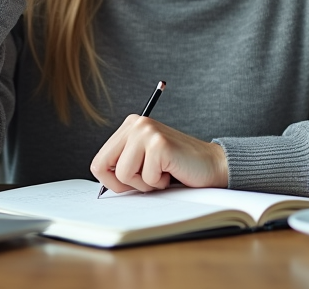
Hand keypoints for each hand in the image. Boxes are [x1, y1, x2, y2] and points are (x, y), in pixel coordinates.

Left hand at [90, 115, 228, 193]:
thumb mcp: (142, 161)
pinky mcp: (159, 144)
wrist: (210, 164)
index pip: (98, 161)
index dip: (110, 181)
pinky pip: (146, 178)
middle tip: (146, 179)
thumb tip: (100, 180)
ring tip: (161, 172)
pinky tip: (171, 170)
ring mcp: (147, 132)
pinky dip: (159, 182)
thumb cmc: (176, 167)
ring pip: (124, 174)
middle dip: (124, 183)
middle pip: (105, 167)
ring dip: (144, 183)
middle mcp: (136, 124)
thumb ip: (122, 163)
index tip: (128, 183)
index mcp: (129, 126)